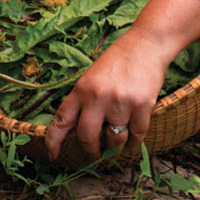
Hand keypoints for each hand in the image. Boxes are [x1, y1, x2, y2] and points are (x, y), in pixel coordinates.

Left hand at [45, 28, 169, 161]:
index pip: (61, 120)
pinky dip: (134, 141)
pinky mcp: (142, 106)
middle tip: (95, 155)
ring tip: (117, 145)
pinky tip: (133, 137)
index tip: (53, 155)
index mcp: (81, 89)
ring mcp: (120, 102)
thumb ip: (84, 101)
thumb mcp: (92, 77)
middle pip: (87, 137)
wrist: (146, 45)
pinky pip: (136, 135)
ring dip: (115, 147)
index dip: (53, 141)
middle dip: (91, 152)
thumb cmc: (118, 61)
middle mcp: (98, 97)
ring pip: (115, 140)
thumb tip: (80, 133)